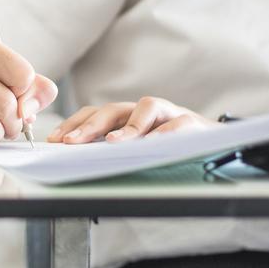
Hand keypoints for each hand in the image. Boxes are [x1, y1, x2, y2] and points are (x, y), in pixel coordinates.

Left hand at [47, 96, 218, 143]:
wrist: (214, 141)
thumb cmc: (168, 145)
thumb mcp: (136, 147)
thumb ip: (111, 149)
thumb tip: (77, 159)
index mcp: (125, 115)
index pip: (93, 113)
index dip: (73, 123)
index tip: (54, 139)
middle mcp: (142, 110)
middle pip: (112, 109)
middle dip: (89, 125)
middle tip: (71, 142)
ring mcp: (167, 112)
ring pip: (145, 108)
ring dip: (127, 126)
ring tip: (111, 143)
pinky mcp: (191, 121)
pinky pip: (177, 123)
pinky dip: (165, 132)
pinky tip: (152, 144)